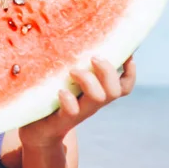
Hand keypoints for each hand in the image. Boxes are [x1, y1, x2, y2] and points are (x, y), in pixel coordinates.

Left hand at [19, 56, 136, 146]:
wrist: (38, 131)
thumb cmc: (53, 98)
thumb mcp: (67, 80)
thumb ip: (75, 64)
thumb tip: (77, 36)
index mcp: (96, 92)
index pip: (124, 86)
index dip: (130, 72)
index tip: (127, 55)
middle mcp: (92, 103)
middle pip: (115, 91)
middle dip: (108, 71)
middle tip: (94, 58)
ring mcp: (79, 111)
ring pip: (98, 98)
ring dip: (89, 80)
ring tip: (73, 71)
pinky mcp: (62, 118)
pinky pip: (72, 110)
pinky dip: (69, 99)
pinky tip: (61, 91)